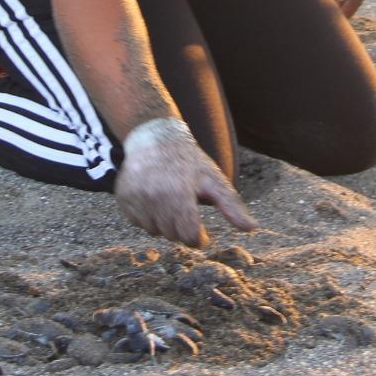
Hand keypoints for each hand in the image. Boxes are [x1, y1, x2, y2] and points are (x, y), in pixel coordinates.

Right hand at [114, 118, 255, 246]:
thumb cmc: (190, 162)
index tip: (202, 230)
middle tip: (185, 206)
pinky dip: (147, 216)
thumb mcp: (214, 180)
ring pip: (154, 231)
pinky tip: (153, 197)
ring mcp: (136, 198)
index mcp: (179, 194)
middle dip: (182, 227)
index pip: (190, 236)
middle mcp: (154, 197)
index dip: (198, 237)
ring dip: (164, 222)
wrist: (154, 138)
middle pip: (172, 236)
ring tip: (169, 199)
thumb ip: (232, 207)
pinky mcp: (123, 199)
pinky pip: (138, 222)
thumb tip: (252, 229)